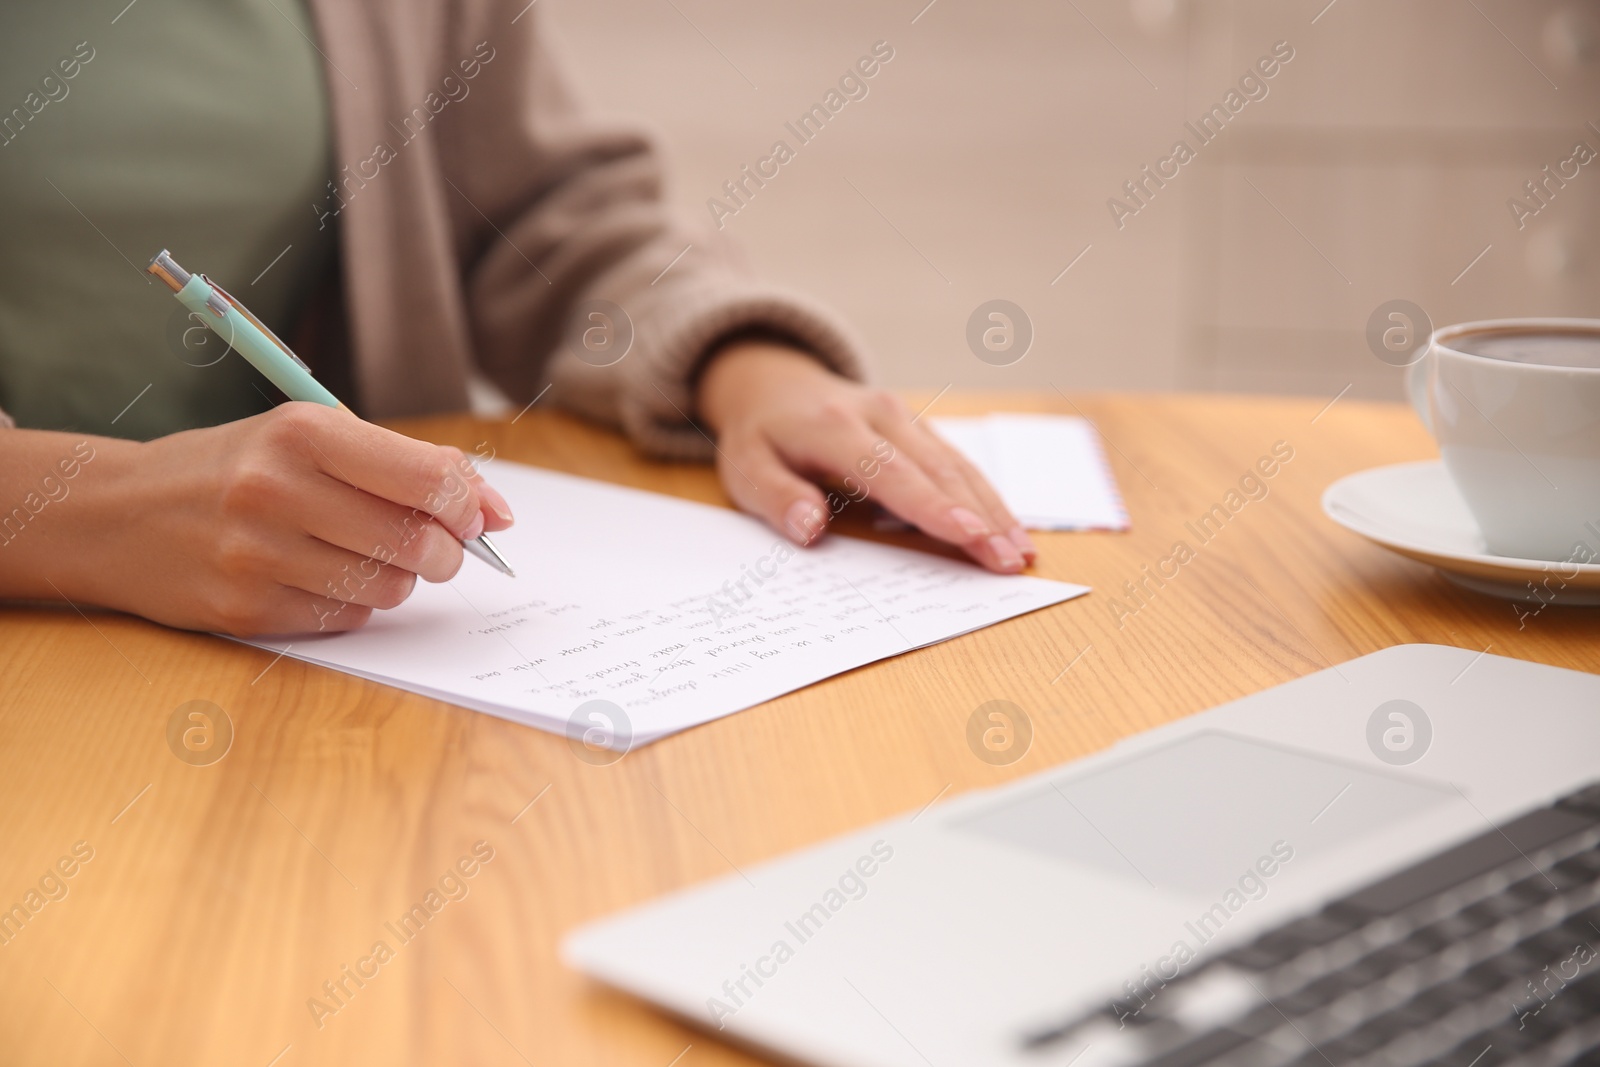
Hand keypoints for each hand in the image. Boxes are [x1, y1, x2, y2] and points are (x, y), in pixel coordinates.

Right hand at [38, 404, 513, 635]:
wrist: (115, 514)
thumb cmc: (234, 468)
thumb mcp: (309, 438)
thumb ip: (405, 465)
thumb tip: (498, 510)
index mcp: (302, 433)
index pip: (426, 477)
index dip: (467, 504)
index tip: (473, 515)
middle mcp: (277, 491)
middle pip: (416, 542)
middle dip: (445, 552)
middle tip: (434, 546)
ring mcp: (256, 555)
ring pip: (389, 587)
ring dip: (398, 579)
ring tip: (361, 554)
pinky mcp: (245, 609)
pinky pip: (346, 619)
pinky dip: (354, 603)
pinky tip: (321, 577)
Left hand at [696, 341, 1036, 572]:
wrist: (776, 385)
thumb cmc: (762, 437)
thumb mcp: (746, 469)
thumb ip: (778, 498)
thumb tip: (811, 528)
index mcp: (836, 425)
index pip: (891, 471)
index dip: (931, 506)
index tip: (969, 534)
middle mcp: (881, 414)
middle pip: (939, 470)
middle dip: (980, 517)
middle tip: (1009, 562)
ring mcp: (907, 418)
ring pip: (959, 466)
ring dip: (995, 510)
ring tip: (1021, 554)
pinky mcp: (921, 430)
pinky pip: (959, 465)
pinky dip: (988, 498)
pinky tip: (1010, 529)